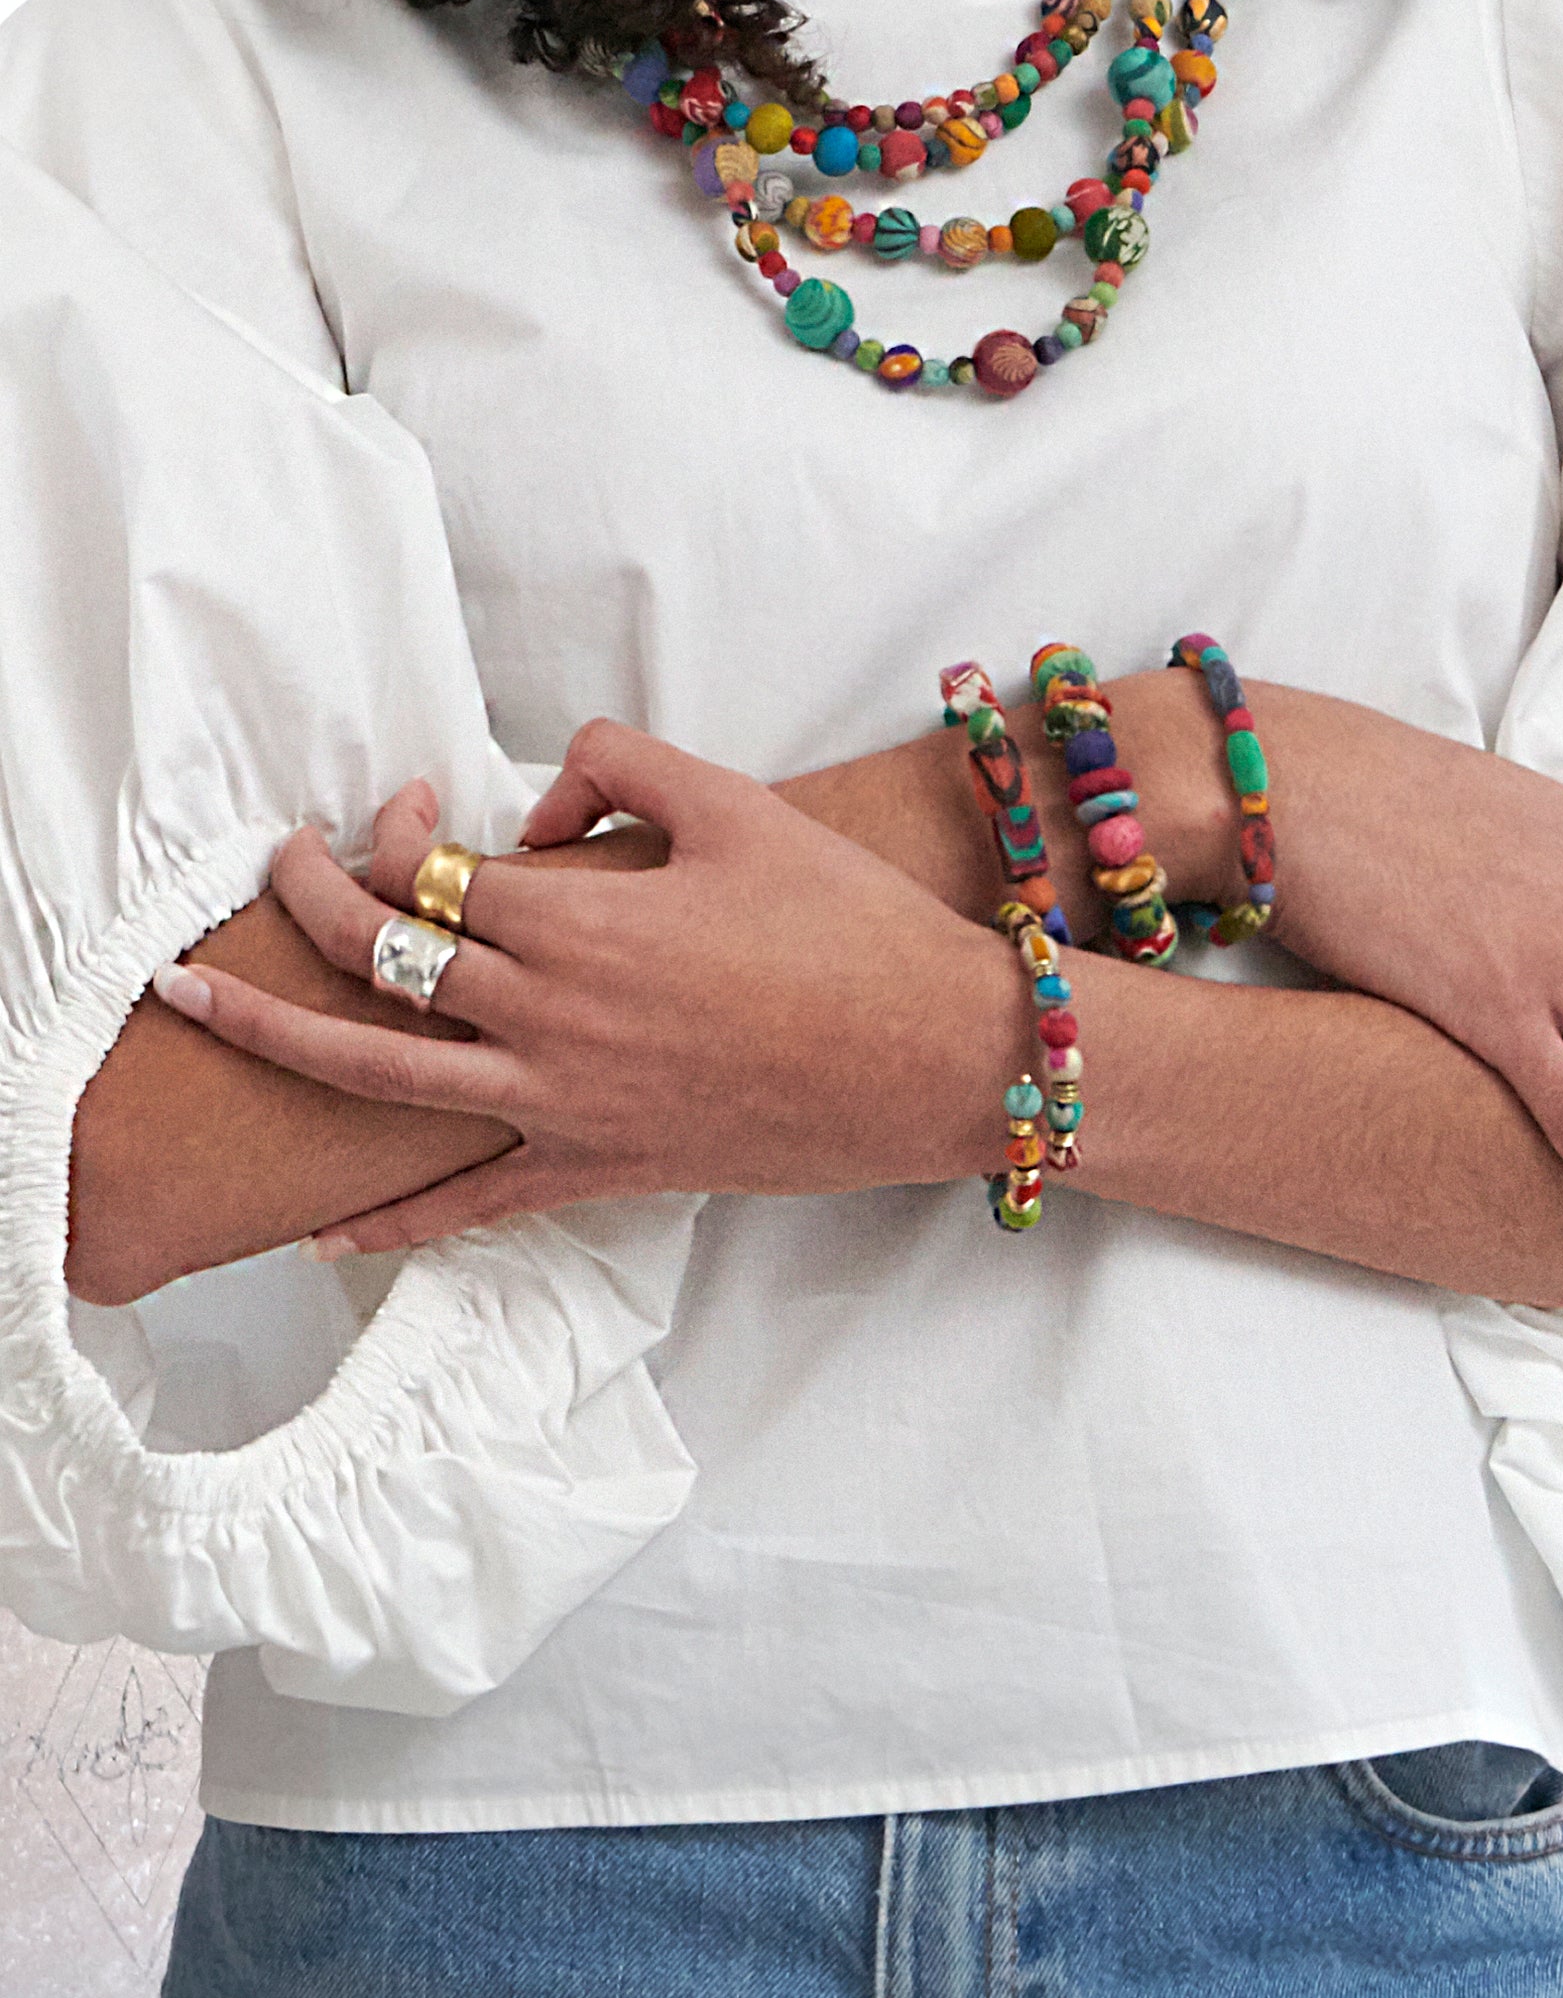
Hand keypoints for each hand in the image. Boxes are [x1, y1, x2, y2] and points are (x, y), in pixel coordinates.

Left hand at [149, 722, 1012, 1251]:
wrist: (936, 1057)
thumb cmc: (852, 932)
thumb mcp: (740, 805)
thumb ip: (616, 765)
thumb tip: (534, 807)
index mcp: (577, 919)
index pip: (424, 868)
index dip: (385, 829)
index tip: (397, 808)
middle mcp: (547, 1015)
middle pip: (376, 957)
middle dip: (302, 901)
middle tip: (272, 872)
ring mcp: (565, 1104)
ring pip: (380, 1075)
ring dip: (273, 1033)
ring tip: (192, 1005)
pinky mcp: (604, 1168)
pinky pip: (473, 1205)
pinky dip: (393, 1222)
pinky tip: (330, 1233)